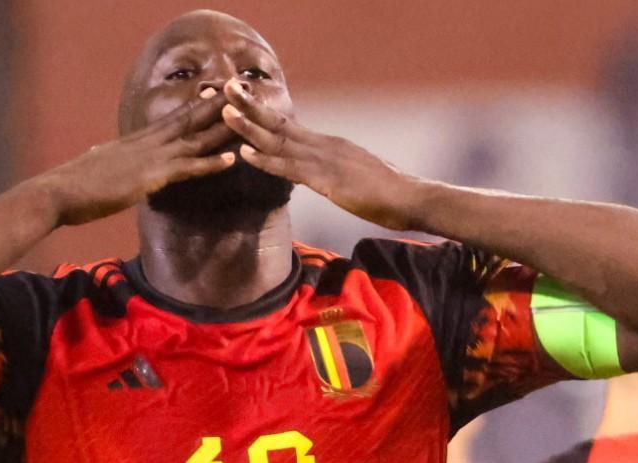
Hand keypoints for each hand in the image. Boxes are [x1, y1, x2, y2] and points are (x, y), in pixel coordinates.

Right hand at [40, 91, 236, 225]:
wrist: (57, 193)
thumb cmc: (71, 186)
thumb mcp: (91, 167)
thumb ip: (100, 160)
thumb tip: (94, 156)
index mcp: (134, 142)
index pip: (171, 120)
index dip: (194, 107)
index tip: (214, 94)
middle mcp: (145, 144)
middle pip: (188, 120)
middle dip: (215, 107)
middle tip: (240, 94)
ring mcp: (150, 158)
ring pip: (195, 140)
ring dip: (222, 130)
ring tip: (248, 119)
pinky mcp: (150, 177)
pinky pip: (188, 168)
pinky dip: (211, 163)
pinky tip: (232, 160)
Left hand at [220, 79, 414, 230]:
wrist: (412, 198)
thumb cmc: (386, 193)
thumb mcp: (352, 176)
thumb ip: (333, 170)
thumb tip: (319, 172)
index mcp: (328, 145)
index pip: (288, 126)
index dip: (261, 112)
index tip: (239, 99)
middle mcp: (324, 146)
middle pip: (279, 124)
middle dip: (250, 107)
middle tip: (225, 88)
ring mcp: (325, 161)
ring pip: (279, 142)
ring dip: (250, 128)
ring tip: (225, 112)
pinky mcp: (328, 181)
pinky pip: (290, 169)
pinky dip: (266, 160)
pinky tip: (245, 153)